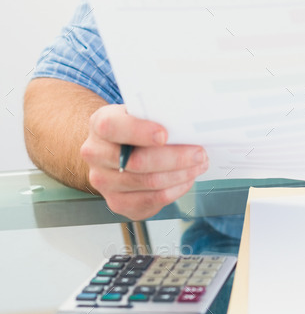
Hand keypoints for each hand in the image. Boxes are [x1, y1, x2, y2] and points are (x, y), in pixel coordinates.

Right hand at [80, 104, 208, 219]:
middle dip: (175, 158)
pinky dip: (174, 190)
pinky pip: (151, 201)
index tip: (165, 134)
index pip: (113, 127)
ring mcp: (103, 182)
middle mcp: (96, 154)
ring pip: (148, 183)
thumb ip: (155, 114)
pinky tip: (185, 179)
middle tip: (199, 152)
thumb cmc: (133, 125)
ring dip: (180, 175)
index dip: (140, 132)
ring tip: (198, 164)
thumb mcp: (139, 111)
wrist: (115, 146)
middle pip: (137, 161)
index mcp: (100, 124)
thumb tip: (187, 122)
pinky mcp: (117, 202)